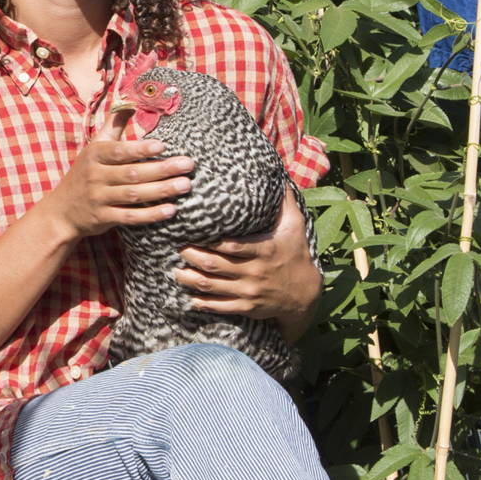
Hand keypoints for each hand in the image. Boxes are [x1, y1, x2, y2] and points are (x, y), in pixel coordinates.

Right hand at [46, 110, 192, 240]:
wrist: (62, 211)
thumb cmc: (85, 173)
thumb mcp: (94, 147)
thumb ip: (114, 125)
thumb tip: (130, 101)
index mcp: (95, 155)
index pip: (119, 151)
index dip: (140, 149)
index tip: (163, 145)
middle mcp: (96, 176)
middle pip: (132, 173)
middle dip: (162, 169)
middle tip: (188, 165)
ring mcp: (99, 198)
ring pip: (134, 194)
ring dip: (161, 190)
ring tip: (185, 185)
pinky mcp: (104, 218)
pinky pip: (130, 217)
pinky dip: (150, 215)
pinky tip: (171, 210)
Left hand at [175, 190, 319, 325]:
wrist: (305, 294)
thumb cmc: (295, 253)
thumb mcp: (295, 226)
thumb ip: (285, 201)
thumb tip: (279, 172)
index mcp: (264, 250)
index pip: (233, 246)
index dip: (211, 242)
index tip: (193, 232)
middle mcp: (255, 272)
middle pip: (216, 265)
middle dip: (193, 257)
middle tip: (178, 248)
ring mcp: (250, 292)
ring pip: (213, 286)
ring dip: (191, 279)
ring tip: (175, 270)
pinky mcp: (247, 308)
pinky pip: (220, 307)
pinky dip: (202, 302)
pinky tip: (189, 296)